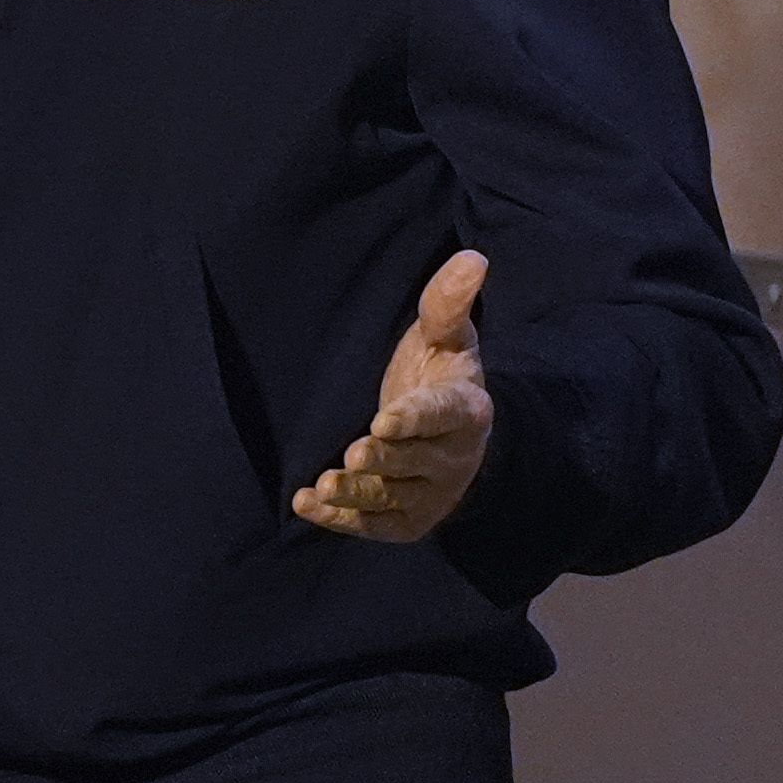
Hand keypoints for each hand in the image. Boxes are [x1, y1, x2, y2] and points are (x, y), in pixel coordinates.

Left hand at [296, 250, 494, 542]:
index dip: (415, 419)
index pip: (442, 415)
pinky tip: (309, 506)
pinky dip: (342, 521)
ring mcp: (429, 493)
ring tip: (324, 487)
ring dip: (359, 494)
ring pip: (393, 497)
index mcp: (466, 410)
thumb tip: (472, 258)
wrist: (453, 435)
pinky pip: (374, 525)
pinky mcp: (406, 520)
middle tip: (354, 452)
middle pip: (416, 460)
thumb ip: (448, 303)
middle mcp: (452, 457)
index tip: (384, 418)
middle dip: (385, 457)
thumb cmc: (441, 376)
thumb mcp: (446, 338)